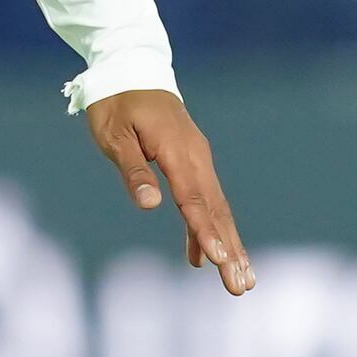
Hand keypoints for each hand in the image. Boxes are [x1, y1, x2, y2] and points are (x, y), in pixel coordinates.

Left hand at [86, 88, 252, 294]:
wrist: (131, 69)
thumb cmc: (117, 103)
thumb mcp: (115, 136)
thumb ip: (133, 170)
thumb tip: (150, 205)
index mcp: (177, 151)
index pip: (194, 200)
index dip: (206, 233)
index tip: (218, 261)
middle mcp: (196, 157)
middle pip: (216, 210)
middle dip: (229, 251)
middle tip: (241, 287)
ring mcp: (197, 159)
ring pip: (217, 208)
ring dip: (229, 244)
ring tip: (241, 281)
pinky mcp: (192, 161)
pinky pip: (205, 200)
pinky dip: (209, 228)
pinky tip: (205, 257)